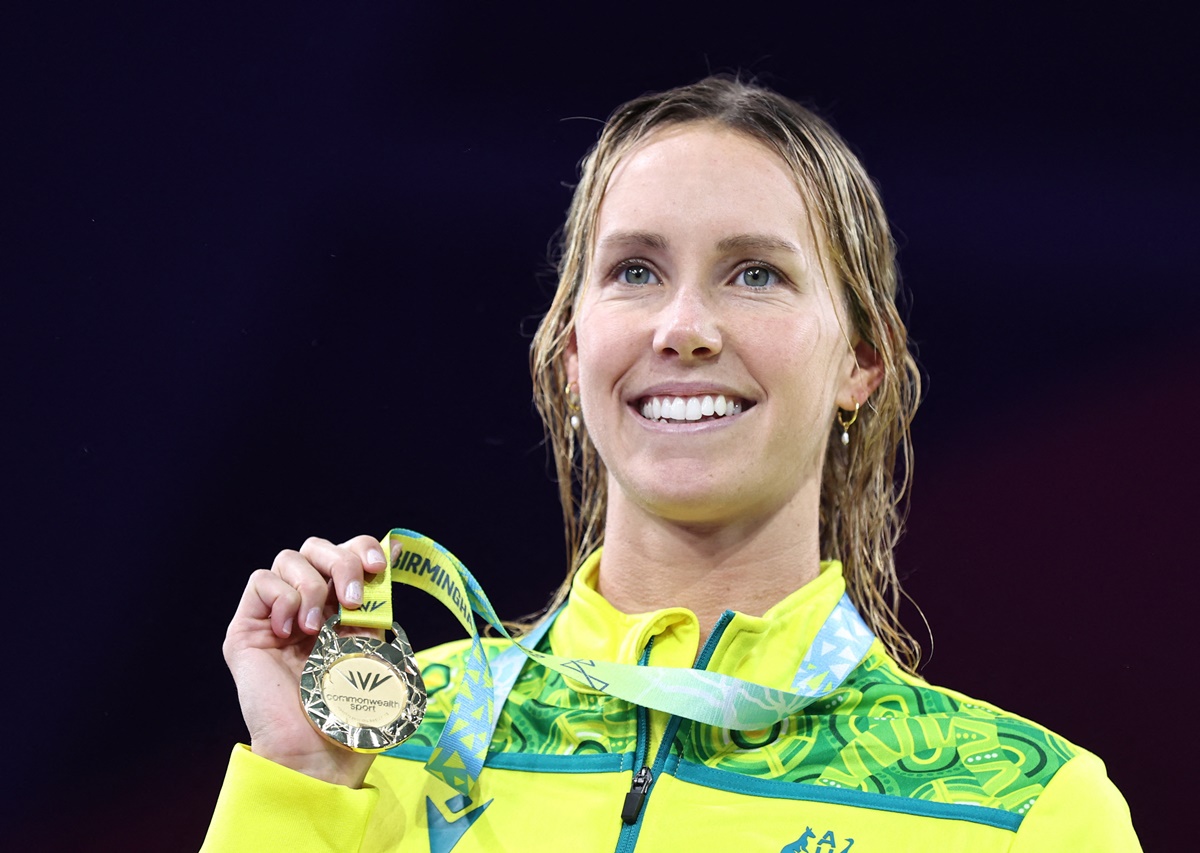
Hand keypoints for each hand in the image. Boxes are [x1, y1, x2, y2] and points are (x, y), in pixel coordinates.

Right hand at [223, 534, 388, 787]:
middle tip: (352, 601)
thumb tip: (394, 548)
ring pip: (288, 558)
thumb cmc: (352, 707)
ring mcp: (277, 616)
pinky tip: (291, 633)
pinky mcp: (248, 629)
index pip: (346, 552)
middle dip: (340, 563)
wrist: (319, 749)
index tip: (379, 566)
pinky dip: (282, 598)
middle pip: (317, 547)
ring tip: (316, 630)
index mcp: (341, 607)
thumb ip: (376, 600)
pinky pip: (260, 582)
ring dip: (311, 587)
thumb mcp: (373, 643)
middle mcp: (309, 606)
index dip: (362, 547)